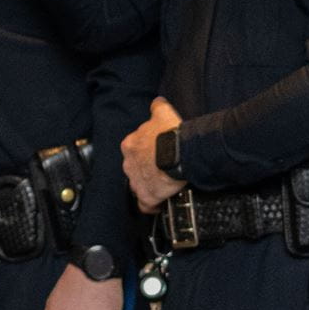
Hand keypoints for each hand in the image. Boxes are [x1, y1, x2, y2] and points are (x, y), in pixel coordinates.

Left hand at [123, 96, 181, 213]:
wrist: (179, 152)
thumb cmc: (171, 133)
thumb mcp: (163, 113)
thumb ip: (157, 108)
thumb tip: (157, 103)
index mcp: (130, 145)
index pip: (134, 150)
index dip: (146, 153)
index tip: (157, 154)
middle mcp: (129, 164)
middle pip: (135, 169)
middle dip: (146, 170)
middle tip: (161, 169)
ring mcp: (136, 181)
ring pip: (139, 186)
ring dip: (149, 186)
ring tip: (162, 186)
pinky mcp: (146, 196)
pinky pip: (145, 205)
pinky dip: (151, 206)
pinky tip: (160, 203)